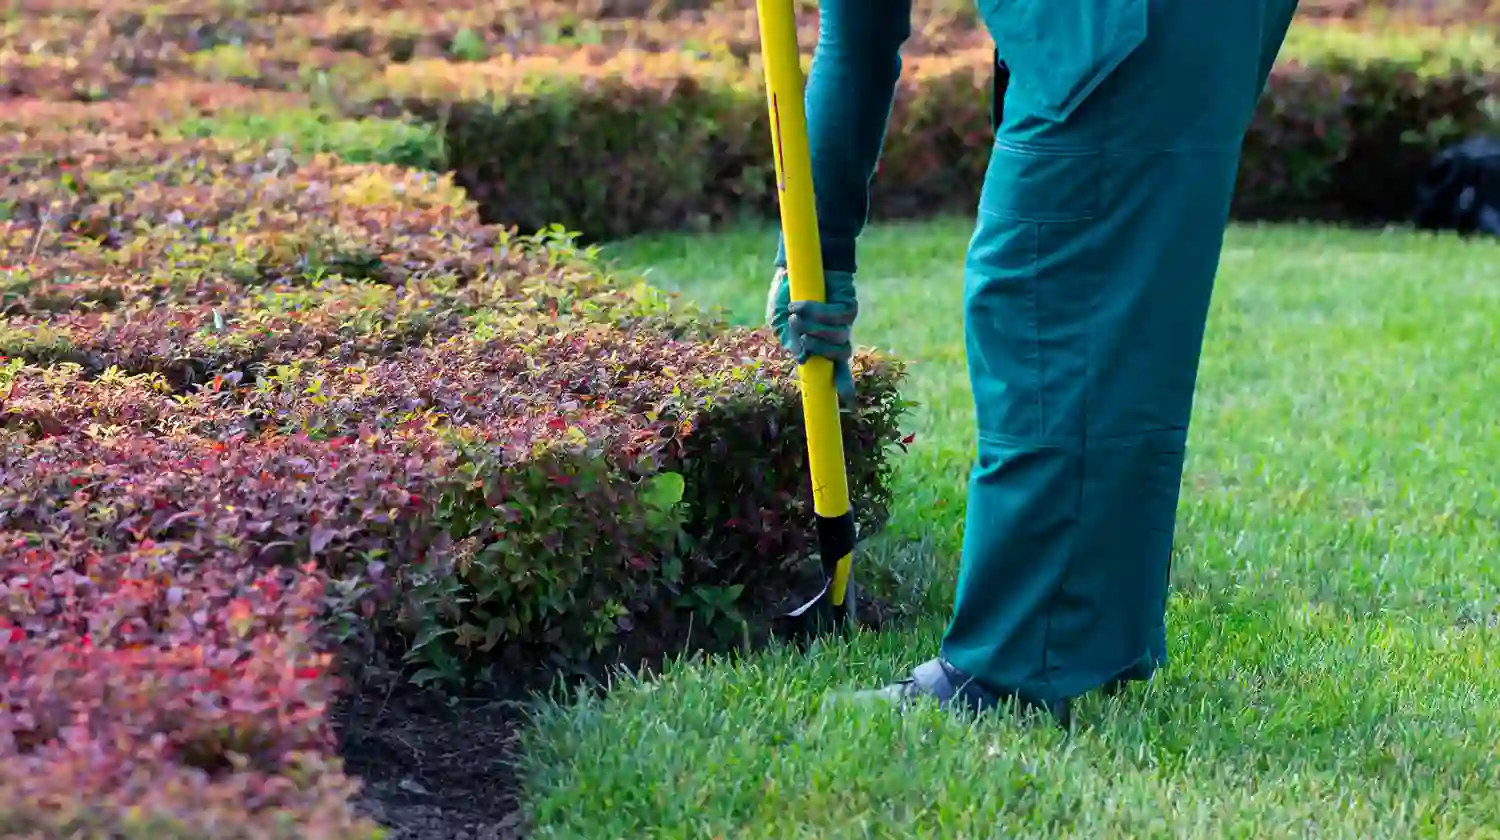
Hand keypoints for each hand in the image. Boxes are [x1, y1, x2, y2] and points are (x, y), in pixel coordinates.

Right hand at [765, 267, 857, 405]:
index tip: (850, 403)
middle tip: (800, 333)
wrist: (795, 267)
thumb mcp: (779, 322)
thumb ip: (789, 341)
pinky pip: (835, 316)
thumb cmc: (786, 297)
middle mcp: (837, 337)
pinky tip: (800, 304)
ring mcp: (845, 322)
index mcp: (822, 346)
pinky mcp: (848, 305)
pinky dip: (815, 311)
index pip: (838, 370)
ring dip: (813, 326)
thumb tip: (802, 360)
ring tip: (795, 313)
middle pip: (840, 355)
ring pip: (838, 336)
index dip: (845, 386)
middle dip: (819, 347)